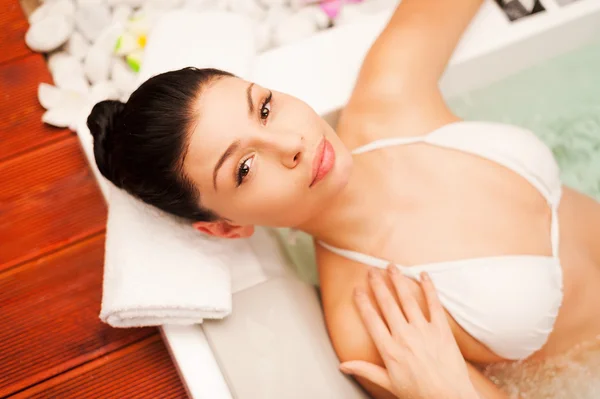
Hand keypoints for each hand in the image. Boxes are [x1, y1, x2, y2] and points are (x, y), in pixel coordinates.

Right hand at [340, 265, 478, 398]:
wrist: (449, 398)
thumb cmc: (419, 393)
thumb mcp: (388, 383)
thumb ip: (365, 369)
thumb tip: (342, 365)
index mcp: (389, 350)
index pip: (371, 320)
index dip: (363, 302)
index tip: (357, 290)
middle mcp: (404, 337)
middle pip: (387, 304)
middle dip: (378, 285)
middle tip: (371, 270)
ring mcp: (423, 331)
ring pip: (407, 299)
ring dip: (398, 280)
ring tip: (391, 266)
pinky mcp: (441, 330)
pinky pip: (434, 304)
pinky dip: (428, 287)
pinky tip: (423, 274)